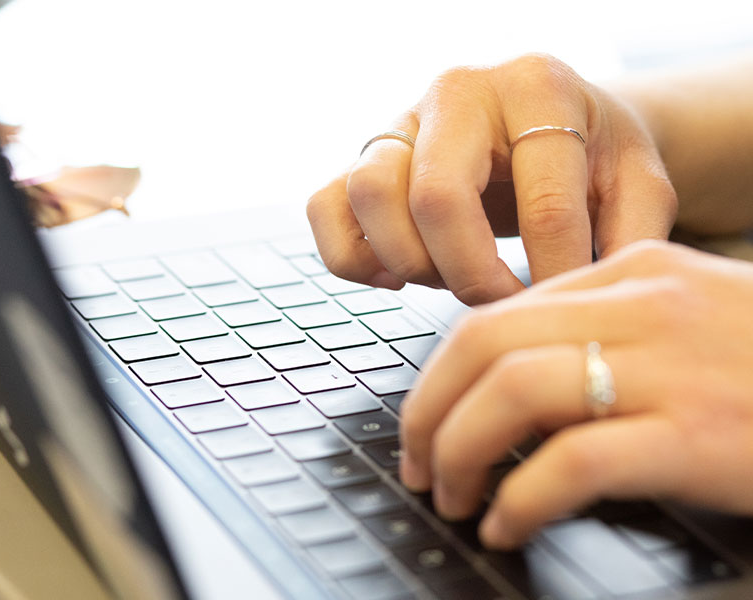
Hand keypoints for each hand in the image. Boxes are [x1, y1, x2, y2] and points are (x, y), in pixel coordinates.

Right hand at [307, 54, 676, 304]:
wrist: (551, 121)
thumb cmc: (591, 153)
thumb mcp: (636, 180)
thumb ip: (633, 234)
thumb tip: (586, 300)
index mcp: (536, 86)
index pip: (542, 198)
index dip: (553, 273)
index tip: (559, 310)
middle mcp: (457, 93)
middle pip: (436, 195)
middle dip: (469, 273)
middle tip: (498, 300)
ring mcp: (402, 121)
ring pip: (368, 192)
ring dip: (409, 260)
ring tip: (449, 277)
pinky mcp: (365, 155)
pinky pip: (325, 207)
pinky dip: (353, 256)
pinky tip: (398, 275)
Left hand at [399, 240, 752, 547]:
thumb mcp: (684, 318)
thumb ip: (605, 333)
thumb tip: (513, 384)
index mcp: (633, 271)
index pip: (495, 315)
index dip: (440, 374)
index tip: (426, 418)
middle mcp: (643, 306)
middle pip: (484, 345)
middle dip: (429, 408)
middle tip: (418, 462)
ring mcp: (673, 366)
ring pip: (513, 391)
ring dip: (460, 450)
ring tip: (450, 494)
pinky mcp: (701, 434)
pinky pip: (574, 460)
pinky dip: (522, 496)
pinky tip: (508, 523)